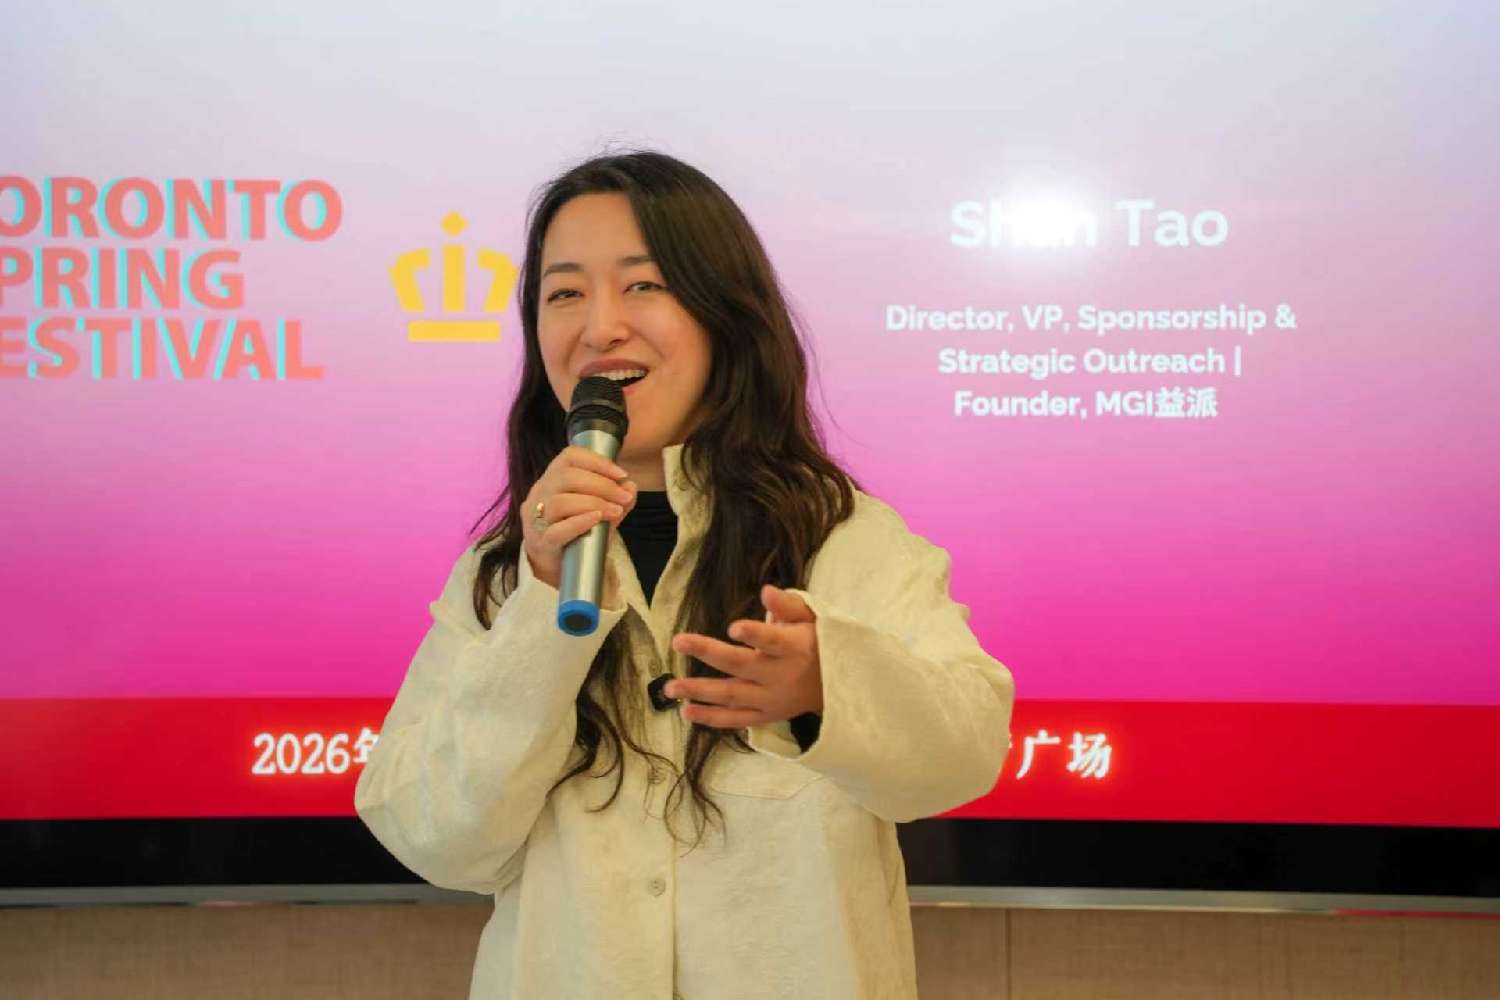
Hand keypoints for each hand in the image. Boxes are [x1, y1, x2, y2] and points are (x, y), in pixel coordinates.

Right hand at [522, 446, 636, 587]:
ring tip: (615, 511)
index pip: (569, 456)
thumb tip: (630, 485)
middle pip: (566, 477)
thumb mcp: (601, 511)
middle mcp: (540, 493)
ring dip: (593, 503)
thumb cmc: (578, 531)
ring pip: (559, 502)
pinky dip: (579, 522)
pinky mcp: (540, 542)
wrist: (558, 566)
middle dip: (602, 485)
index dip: (597, 461)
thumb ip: (616, 498)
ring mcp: (536, 518)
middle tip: (624, 497)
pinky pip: (556, 530)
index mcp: (553, 478)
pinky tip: (597, 520)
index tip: (622, 474)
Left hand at [667, 585, 822, 728]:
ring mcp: (771, 700)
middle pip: (740, 665)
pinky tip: (686, 711)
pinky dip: (712, 718)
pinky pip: (736, 719)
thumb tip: (766, 590)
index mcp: (794, 648)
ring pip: (731, 696)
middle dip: (708, 652)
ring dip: (699, 691)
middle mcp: (780, 676)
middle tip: (677, 641)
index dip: (755, 635)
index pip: (772, 641)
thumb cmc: (821, 644)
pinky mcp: (766, 716)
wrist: (843, 688)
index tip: (734, 627)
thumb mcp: (813, 619)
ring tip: (670, 687)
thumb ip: (788, 605)